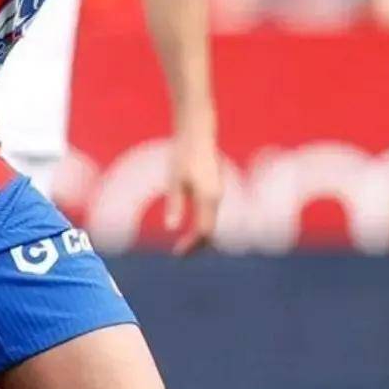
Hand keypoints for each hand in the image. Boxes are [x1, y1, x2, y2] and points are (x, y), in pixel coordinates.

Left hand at [165, 123, 221, 255]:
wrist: (198, 133)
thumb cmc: (183, 155)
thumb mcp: (174, 180)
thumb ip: (175, 204)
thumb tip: (171, 228)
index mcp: (208, 198)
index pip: (204, 232)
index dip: (192, 246)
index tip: (176, 254)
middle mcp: (217, 197)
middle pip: (211, 231)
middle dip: (197, 245)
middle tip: (180, 254)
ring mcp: (218, 192)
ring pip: (213, 222)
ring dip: (201, 236)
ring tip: (185, 245)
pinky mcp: (216, 187)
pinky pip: (212, 214)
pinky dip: (204, 225)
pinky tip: (191, 226)